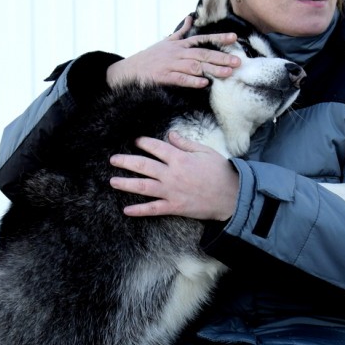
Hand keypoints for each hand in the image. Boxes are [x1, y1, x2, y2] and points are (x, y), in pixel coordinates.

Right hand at [106, 15, 241, 88]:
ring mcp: (171, 64)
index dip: (219, 39)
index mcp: (180, 45)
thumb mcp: (166, 42)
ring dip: (212, 70)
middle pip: (203, 54)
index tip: (235, 39)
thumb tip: (190, 17)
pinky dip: (192, 80)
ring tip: (227, 74)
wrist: (129, 70)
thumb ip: (181, 32)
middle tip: (238, 62)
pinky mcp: (163, 77)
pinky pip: (180, 79)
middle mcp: (177, 53)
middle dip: (221, 58)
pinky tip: (204, 83)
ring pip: (195, 66)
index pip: (203, 39)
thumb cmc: (150, 57)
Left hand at [109, 131, 239, 219]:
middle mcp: (171, 174)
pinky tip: (126, 210)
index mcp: (179, 158)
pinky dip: (139, 210)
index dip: (143, 143)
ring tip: (112, 181)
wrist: (231, 195)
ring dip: (126, 184)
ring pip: (143, 187)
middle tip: (113, 160)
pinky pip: (153, 209)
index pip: (155, 147)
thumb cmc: (220, 171)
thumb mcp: (205, 151)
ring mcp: (171, 191)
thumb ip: (185, 143)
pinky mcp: (174, 207)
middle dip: (125, 162)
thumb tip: (170, 134)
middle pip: (143, 165)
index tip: (134, 141)